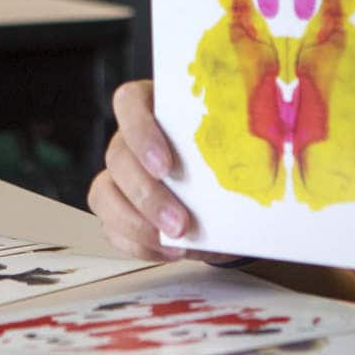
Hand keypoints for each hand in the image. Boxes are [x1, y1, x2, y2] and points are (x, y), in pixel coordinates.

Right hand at [87, 80, 240, 264]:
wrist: (228, 200)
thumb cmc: (225, 162)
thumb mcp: (232, 149)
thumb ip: (231, 148)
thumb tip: (251, 162)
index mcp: (153, 107)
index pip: (129, 103)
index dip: (141, 133)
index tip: (165, 166)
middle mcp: (128, 138)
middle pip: (117, 156)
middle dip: (147, 195)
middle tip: (180, 223)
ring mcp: (117, 175)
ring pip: (104, 194)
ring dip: (138, 224)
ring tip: (178, 242)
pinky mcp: (115, 209)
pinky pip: (111, 227)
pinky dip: (139, 244)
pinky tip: (169, 251)